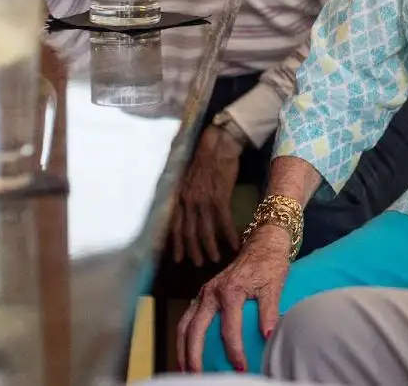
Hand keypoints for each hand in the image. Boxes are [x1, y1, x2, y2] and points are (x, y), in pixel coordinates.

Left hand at [170, 124, 242, 266]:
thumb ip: (184, 195)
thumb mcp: (186, 178)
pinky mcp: (220, 196)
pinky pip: (224, 221)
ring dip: (210, 247)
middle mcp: (188, 200)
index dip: (176, 244)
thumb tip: (186, 211)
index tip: (178, 258)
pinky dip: (229, 234)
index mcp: (178, 196)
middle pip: (188, 232)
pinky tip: (234, 244)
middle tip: (198, 264)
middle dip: (193, 250)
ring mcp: (203, 199)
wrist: (218, 144)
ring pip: (205, 230)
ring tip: (215, 259)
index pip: (173, 226)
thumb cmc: (204, 158)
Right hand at [178, 224, 291, 372]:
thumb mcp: (274, 285)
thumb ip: (270, 310)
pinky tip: (187, 351)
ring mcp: (204, 293)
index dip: (234, 351)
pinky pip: (187, 319)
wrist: (262, 244)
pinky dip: (184, 337)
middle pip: (195, 330)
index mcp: (229, 290)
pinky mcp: (202, 295)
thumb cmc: (269, 264)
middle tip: (198, 376)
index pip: (228, 329)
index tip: (241, 367)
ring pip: (185, 325)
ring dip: (182, 349)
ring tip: (186, 370)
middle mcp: (211, 292)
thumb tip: (268, 336)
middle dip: (194, 356)